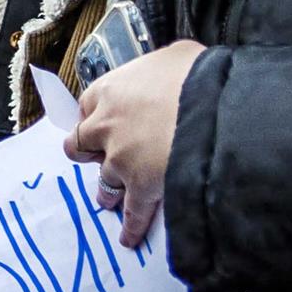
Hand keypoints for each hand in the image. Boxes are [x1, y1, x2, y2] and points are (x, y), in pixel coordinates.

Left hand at [64, 40, 203, 248]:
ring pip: (103, 181)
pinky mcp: (140, 187)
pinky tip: (129, 237)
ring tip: (109, 198)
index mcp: (110, 90)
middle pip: (81, 145)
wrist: (211, 105)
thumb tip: (169, 69)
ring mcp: (120, 159)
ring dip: (107, 189)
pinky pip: (132, 212)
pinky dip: (131, 227)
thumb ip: (160, 66)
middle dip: (89, 153)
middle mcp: (107, 125)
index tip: (101, 122)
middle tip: (100, 158)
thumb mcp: (177, 54)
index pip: (87, 106)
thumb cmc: (195, 73)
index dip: (94, 116)